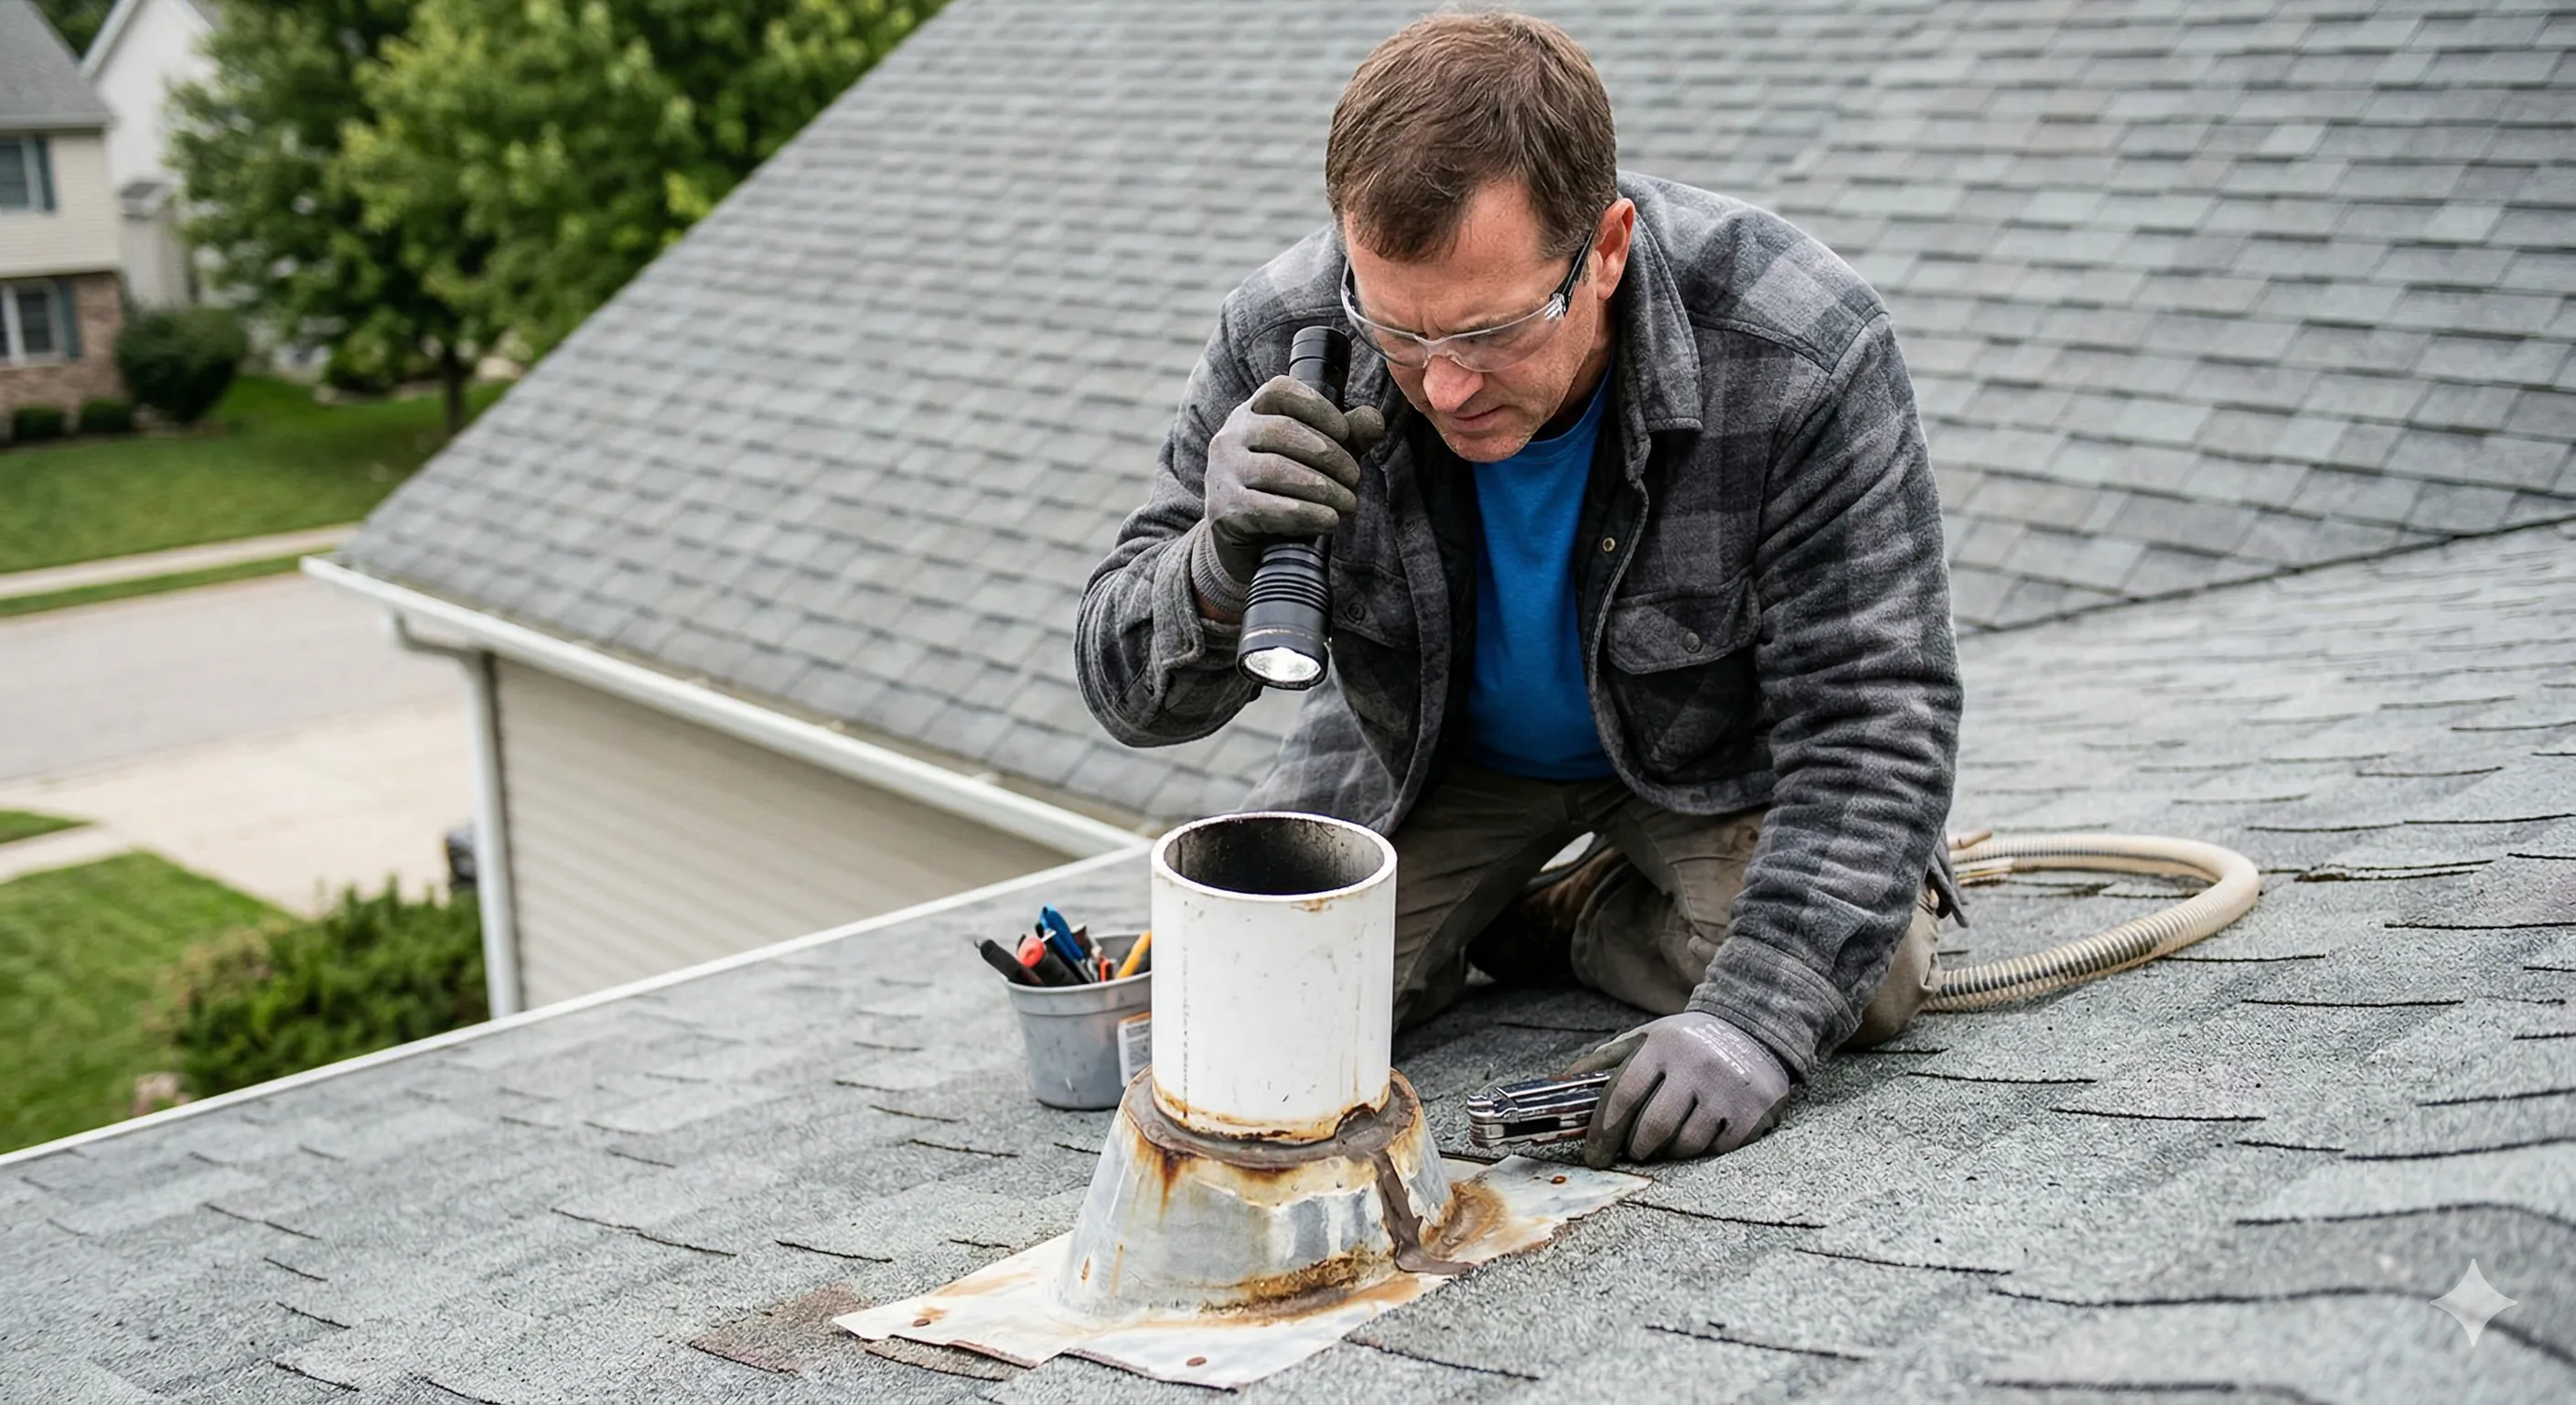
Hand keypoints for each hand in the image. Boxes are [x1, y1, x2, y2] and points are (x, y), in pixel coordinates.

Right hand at [1199, 375, 1384, 585]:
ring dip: (1322, 488)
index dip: (1317, 406)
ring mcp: (1223, 472)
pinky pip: (1268, 508)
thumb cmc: (1283, 488)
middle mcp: (1231, 436)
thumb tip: (1375, 421)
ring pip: (1276, 470)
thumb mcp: (1318, 458)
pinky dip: (1306, 514)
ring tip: (1348, 503)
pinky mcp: (1225, 509)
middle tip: (1355, 478)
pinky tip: (1329, 520)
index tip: (1345, 431)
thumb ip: (1348, 437)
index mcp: (1252, 413)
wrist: (1241, 538)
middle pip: (1282, 430)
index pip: (1279, 390)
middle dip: (1329, 455)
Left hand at [1569, 1012, 1789, 1169]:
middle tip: (1632, 1150)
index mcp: (1663, 1046)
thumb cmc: (1687, 1041)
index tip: (1594, 1155)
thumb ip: (1605, 1061)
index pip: (1622, 1095)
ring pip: (1684, 1144)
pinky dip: (1701, 1150)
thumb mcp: (1646, 1038)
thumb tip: (1560, 1083)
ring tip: (1664, 1140)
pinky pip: (1715, 1150)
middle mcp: (1696, 1067)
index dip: (1603, 1131)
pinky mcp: (1752, 1113)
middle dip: (1635, 1147)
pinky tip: (1698, 1134)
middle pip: (1652, 1128)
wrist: (1753, 1029)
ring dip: (1667, 1151)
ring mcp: (1727, 1091)